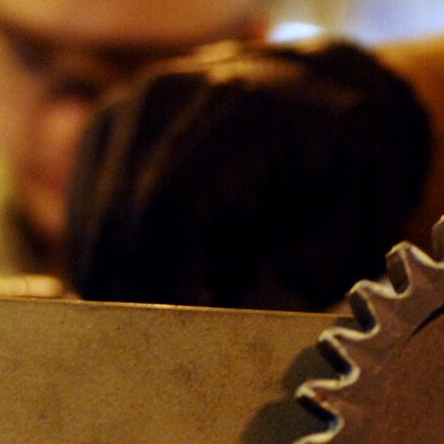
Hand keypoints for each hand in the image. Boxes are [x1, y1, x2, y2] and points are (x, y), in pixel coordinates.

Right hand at [66, 38, 432, 310]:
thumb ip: (303, 274)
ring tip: (181, 315)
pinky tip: (167, 283)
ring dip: (125, 284)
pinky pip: (88, 215)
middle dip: (139, 297)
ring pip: (91, 224)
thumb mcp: (355, 221)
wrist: (327, 91)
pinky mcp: (104, 132)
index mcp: (238, 109)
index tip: (187, 339)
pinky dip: (117, 262)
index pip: (168, 206)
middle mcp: (166, 96)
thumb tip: (239, 326)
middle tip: (173, 352)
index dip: (166, 281)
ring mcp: (126, 109)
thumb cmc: (352, 164)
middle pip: (117, 219)